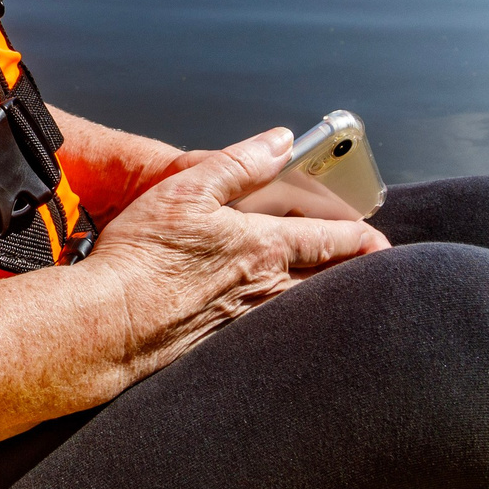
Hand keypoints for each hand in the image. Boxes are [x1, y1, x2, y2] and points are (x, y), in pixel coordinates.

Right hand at [84, 127, 389, 365]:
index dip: (359, 236)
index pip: (330, 240)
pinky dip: (288, 322)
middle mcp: (267, 290)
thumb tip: (280, 141)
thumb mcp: (188, 189)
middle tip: (370, 266)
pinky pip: (272, 331)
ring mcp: (248, 323)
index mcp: (265, 247)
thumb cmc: (145, 255)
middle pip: (327, 281)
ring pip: (302, 308)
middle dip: (352, 272)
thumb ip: (238, 164)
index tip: (378, 238)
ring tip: (331, 291)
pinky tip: (277, 321)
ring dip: (322, 298)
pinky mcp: (224, 346)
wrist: (110, 325)